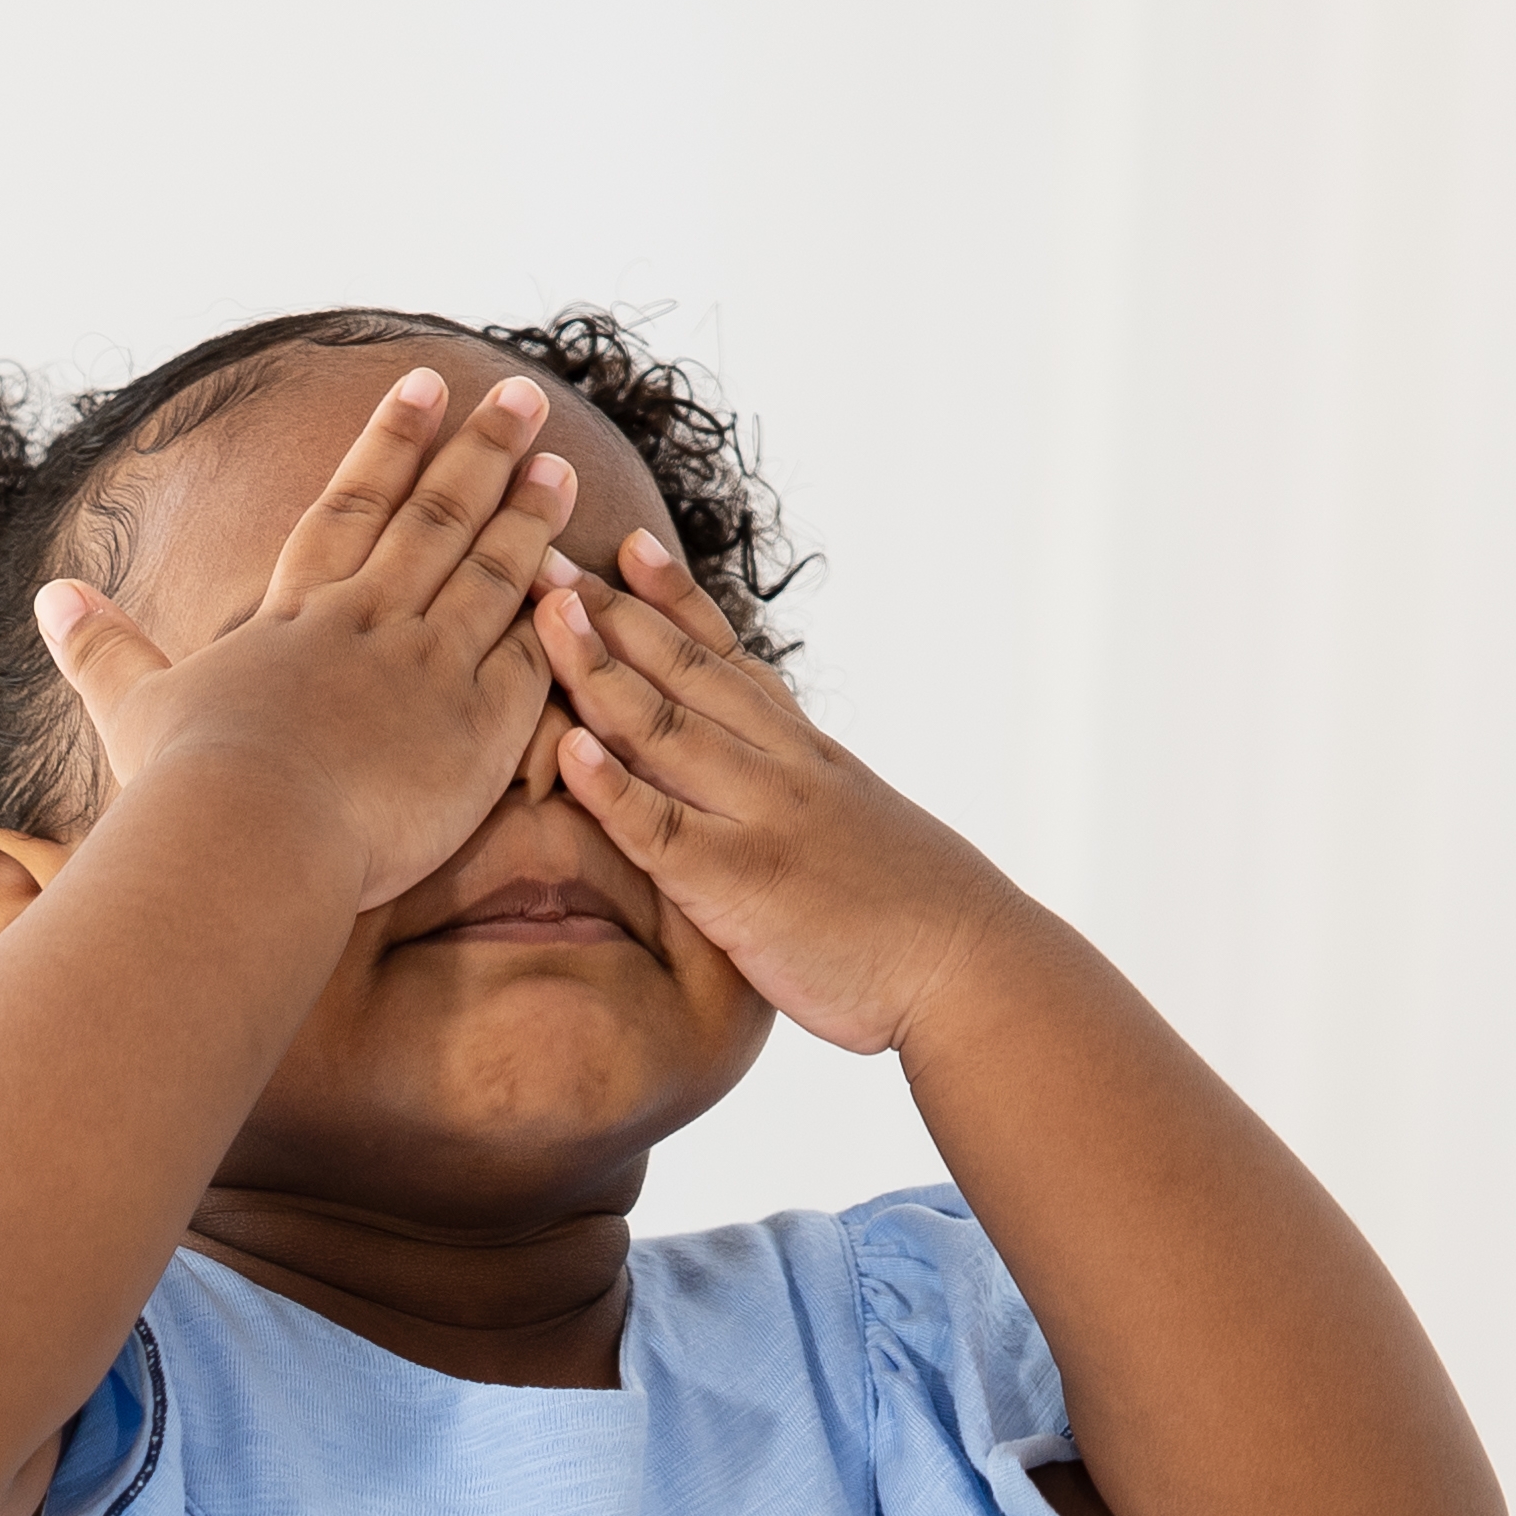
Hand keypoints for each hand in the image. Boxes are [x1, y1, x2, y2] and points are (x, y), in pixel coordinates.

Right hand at [33, 369, 575, 914]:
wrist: (247, 836)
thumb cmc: (183, 787)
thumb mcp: (131, 707)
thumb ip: (102, 648)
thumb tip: (49, 596)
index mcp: (294, 618)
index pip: (349, 510)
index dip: (387, 445)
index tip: (421, 388)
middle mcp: (369, 625)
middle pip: (435, 520)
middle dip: (478, 452)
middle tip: (521, 396)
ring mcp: (429, 670)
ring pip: (492, 573)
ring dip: (527, 516)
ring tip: (559, 463)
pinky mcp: (477, 728)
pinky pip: (531, 659)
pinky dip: (561, 619)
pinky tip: (590, 582)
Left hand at [530, 533, 1024, 1053]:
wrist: (969, 969)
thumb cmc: (906, 918)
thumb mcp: (847, 835)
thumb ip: (793, 805)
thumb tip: (751, 795)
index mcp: (804, 756)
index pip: (730, 660)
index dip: (676, 601)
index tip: (628, 545)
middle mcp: (783, 768)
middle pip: (688, 673)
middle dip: (613, 613)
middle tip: (546, 556)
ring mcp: (763, 818)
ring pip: (668, 729)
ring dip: (600, 670)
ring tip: (546, 615)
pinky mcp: (743, 884)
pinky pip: (663, 829)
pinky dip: (612, 786)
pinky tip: (566, 747)